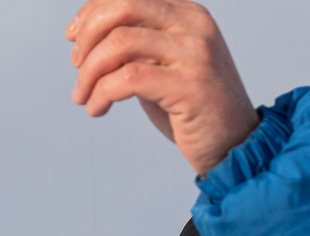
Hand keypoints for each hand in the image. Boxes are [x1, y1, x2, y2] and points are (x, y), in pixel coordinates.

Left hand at [66, 0, 260, 175]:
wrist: (236, 147)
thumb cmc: (195, 110)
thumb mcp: (165, 66)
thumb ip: (137, 46)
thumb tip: (86, 33)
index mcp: (188, 13)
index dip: (92, 11)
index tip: (73, 38)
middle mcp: (194, 26)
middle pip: (122, 7)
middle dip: (87, 37)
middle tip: (76, 67)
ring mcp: (195, 54)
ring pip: (119, 43)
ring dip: (89, 72)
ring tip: (83, 96)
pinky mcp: (190, 86)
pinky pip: (128, 79)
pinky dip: (102, 94)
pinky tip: (98, 109)